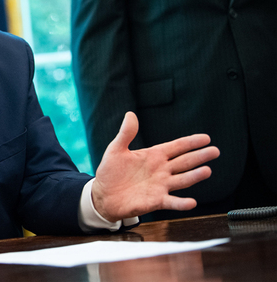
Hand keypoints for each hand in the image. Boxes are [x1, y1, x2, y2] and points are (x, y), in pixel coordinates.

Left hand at [92, 112, 219, 221]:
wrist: (103, 195)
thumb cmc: (111, 172)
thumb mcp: (116, 149)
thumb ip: (126, 133)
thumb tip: (130, 114)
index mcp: (153, 156)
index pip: (176, 147)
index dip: (190, 142)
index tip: (206, 138)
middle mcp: (161, 170)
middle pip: (185, 162)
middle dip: (200, 156)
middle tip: (215, 151)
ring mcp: (161, 186)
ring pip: (182, 180)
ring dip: (194, 177)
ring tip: (206, 171)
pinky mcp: (156, 201)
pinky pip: (172, 202)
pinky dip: (181, 203)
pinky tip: (191, 202)